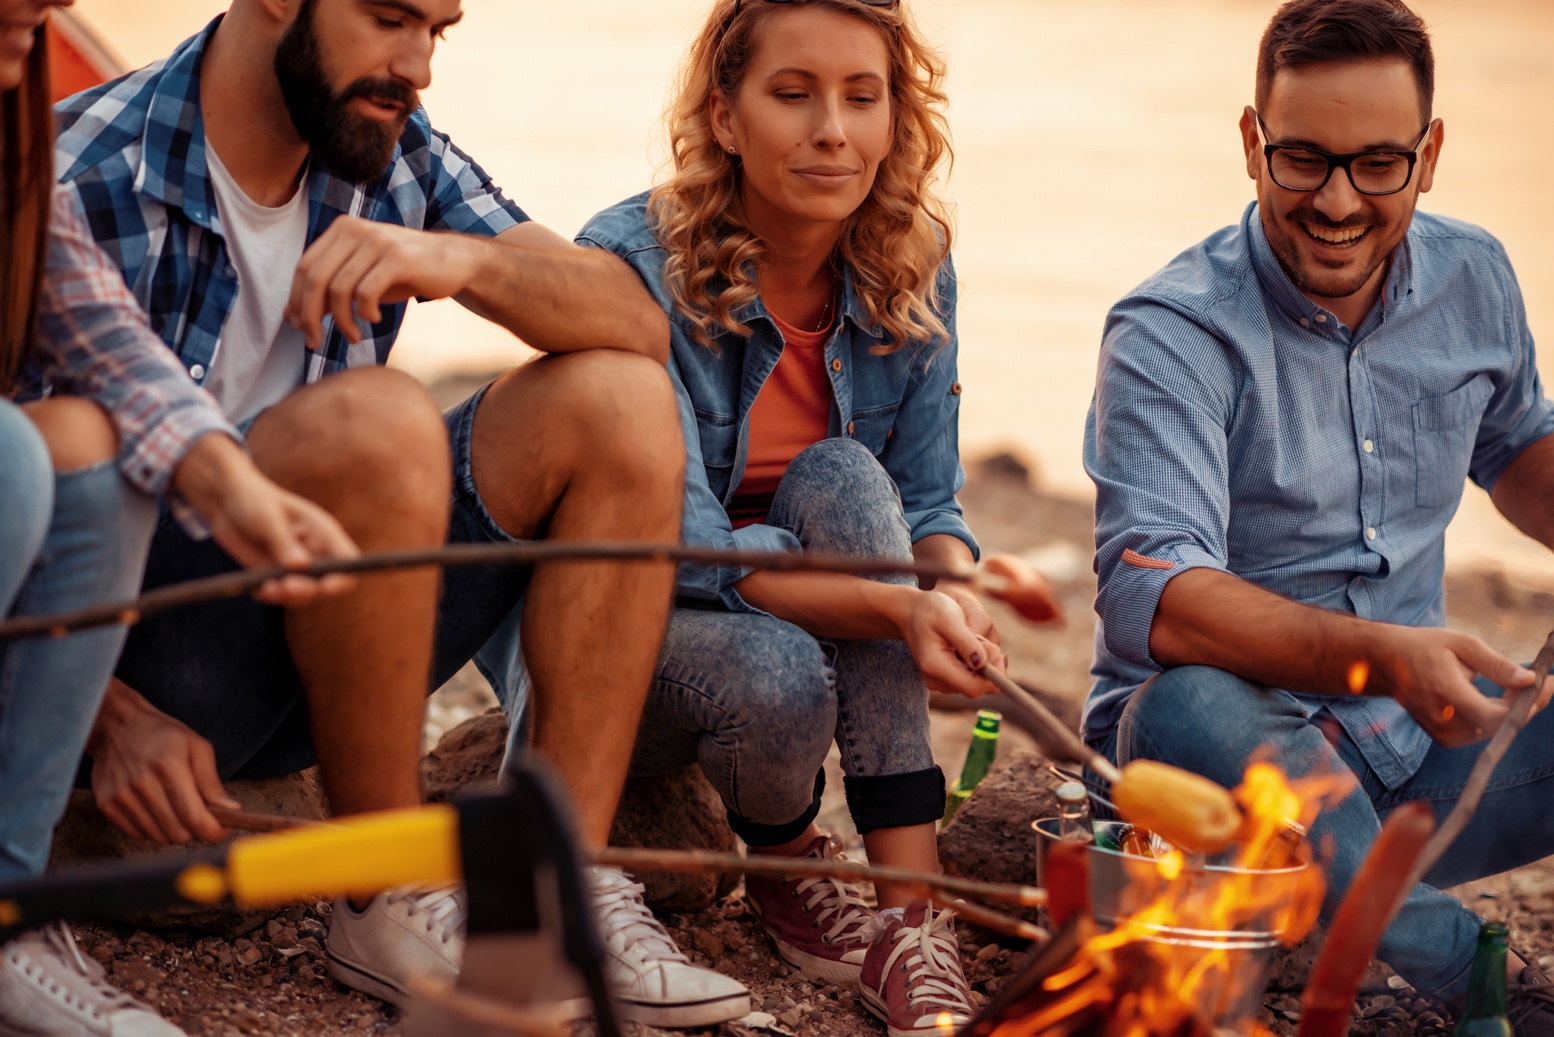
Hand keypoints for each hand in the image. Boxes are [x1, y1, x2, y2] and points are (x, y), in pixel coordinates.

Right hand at [86, 678, 238, 844]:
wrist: (117, 727)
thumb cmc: (163, 736)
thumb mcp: (197, 747)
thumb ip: (212, 782)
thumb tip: (230, 810)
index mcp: (169, 766)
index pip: (193, 816)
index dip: (212, 831)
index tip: (221, 830)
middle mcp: (142, 783)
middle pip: (177, 832)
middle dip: (194, 829)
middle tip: (197, 814)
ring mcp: (121, 796)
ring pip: (158, 837)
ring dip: (173, 830)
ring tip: (174, 807)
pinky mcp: (106, 804)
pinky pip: (137, 834)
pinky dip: (152, 828)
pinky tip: (155, 808)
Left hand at [173, 434, 358, 606]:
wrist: (227, 501)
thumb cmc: (253, 499)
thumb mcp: (268, 516)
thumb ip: (284, 542)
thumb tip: (301, 566)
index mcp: (324, 533)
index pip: (348, 561)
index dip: (344, 576)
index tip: (327, 585)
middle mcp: (315, 553)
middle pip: (327, 583)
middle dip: (309, 589)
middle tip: (287, 586)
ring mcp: (296, 567)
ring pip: (304, 594)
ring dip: (288, 596)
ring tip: (267, 588)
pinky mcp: (276, 576)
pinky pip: (280, 596)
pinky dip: (271, 596)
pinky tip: (258, 587)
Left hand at [284, 217, 485, 348]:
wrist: (454, 262)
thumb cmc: (405, 272)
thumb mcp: (362, 279)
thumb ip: (330, 291)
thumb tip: (293, 316)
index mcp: (341, 229)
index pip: (304, 268)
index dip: (297, 301)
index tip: (300, 328)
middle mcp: (355, 230)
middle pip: (315, 278)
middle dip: (310, 316)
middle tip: (314, 341)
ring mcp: (377, 241)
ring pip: (339, 288)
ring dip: (341, 321)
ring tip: (353, 337)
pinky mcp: (397, 258)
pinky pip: (366, 292)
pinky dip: (365, 313)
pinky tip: (375, 320)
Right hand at [898, 590, 1003, 697]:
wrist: (911, 612)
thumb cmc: (930, 610)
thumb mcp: (949, 618)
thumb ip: (966, 642)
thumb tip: (983, 663)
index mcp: (935, 666)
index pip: (973, 687)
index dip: (994, 677)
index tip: (1001, 656)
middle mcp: (937, 680)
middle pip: (977, 686)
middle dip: (988, 665)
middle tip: (979, 638)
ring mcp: (941, 682)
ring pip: (976, 682)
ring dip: (982, 663)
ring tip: (969, 638)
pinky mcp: (946, 679)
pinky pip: (971, 678)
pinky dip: (976, 663)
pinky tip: (966, 645)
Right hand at [1371, 626, 1538, 746]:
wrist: (1384, 662)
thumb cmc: (1424, 647)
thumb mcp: (1461, 644)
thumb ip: (1496, 664)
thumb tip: (1529, 679)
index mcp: (1444, 691)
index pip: (1493, 715)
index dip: (1525, 705)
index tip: (1547, 684)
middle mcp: (1441, 718)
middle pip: (1498, 723)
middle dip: (1524, 704)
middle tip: (1541, 682)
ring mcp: (1440, 731)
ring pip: (1492, 729)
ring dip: (1509, 709)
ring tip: (1515, 686)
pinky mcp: (1443, 737)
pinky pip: (1480, 730)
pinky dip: (1494, 715)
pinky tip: (1497, 697)